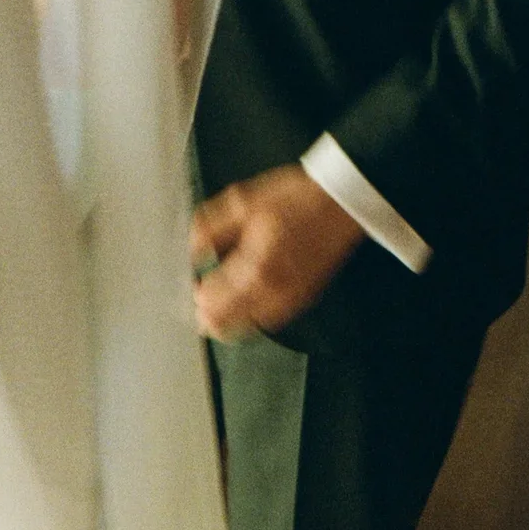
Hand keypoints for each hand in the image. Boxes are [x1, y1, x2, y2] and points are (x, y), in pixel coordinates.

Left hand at [191, 166, 362, 339]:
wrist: (340, 203)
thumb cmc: (297, 199)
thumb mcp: (243, 202)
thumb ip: (210, 228)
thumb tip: (188, 251)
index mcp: (254, 267)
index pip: (208, 301)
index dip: (191, 291)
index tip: (190, 277)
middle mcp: (270, 293)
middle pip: (221, 326)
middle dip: (203, 311)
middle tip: (198, 290)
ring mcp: (286, 302)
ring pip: (240, 330)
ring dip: (223, 317)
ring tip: (217, 293)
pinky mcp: (298, 302)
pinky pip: (262, 322)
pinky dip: (245, 315)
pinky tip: (242, 296)